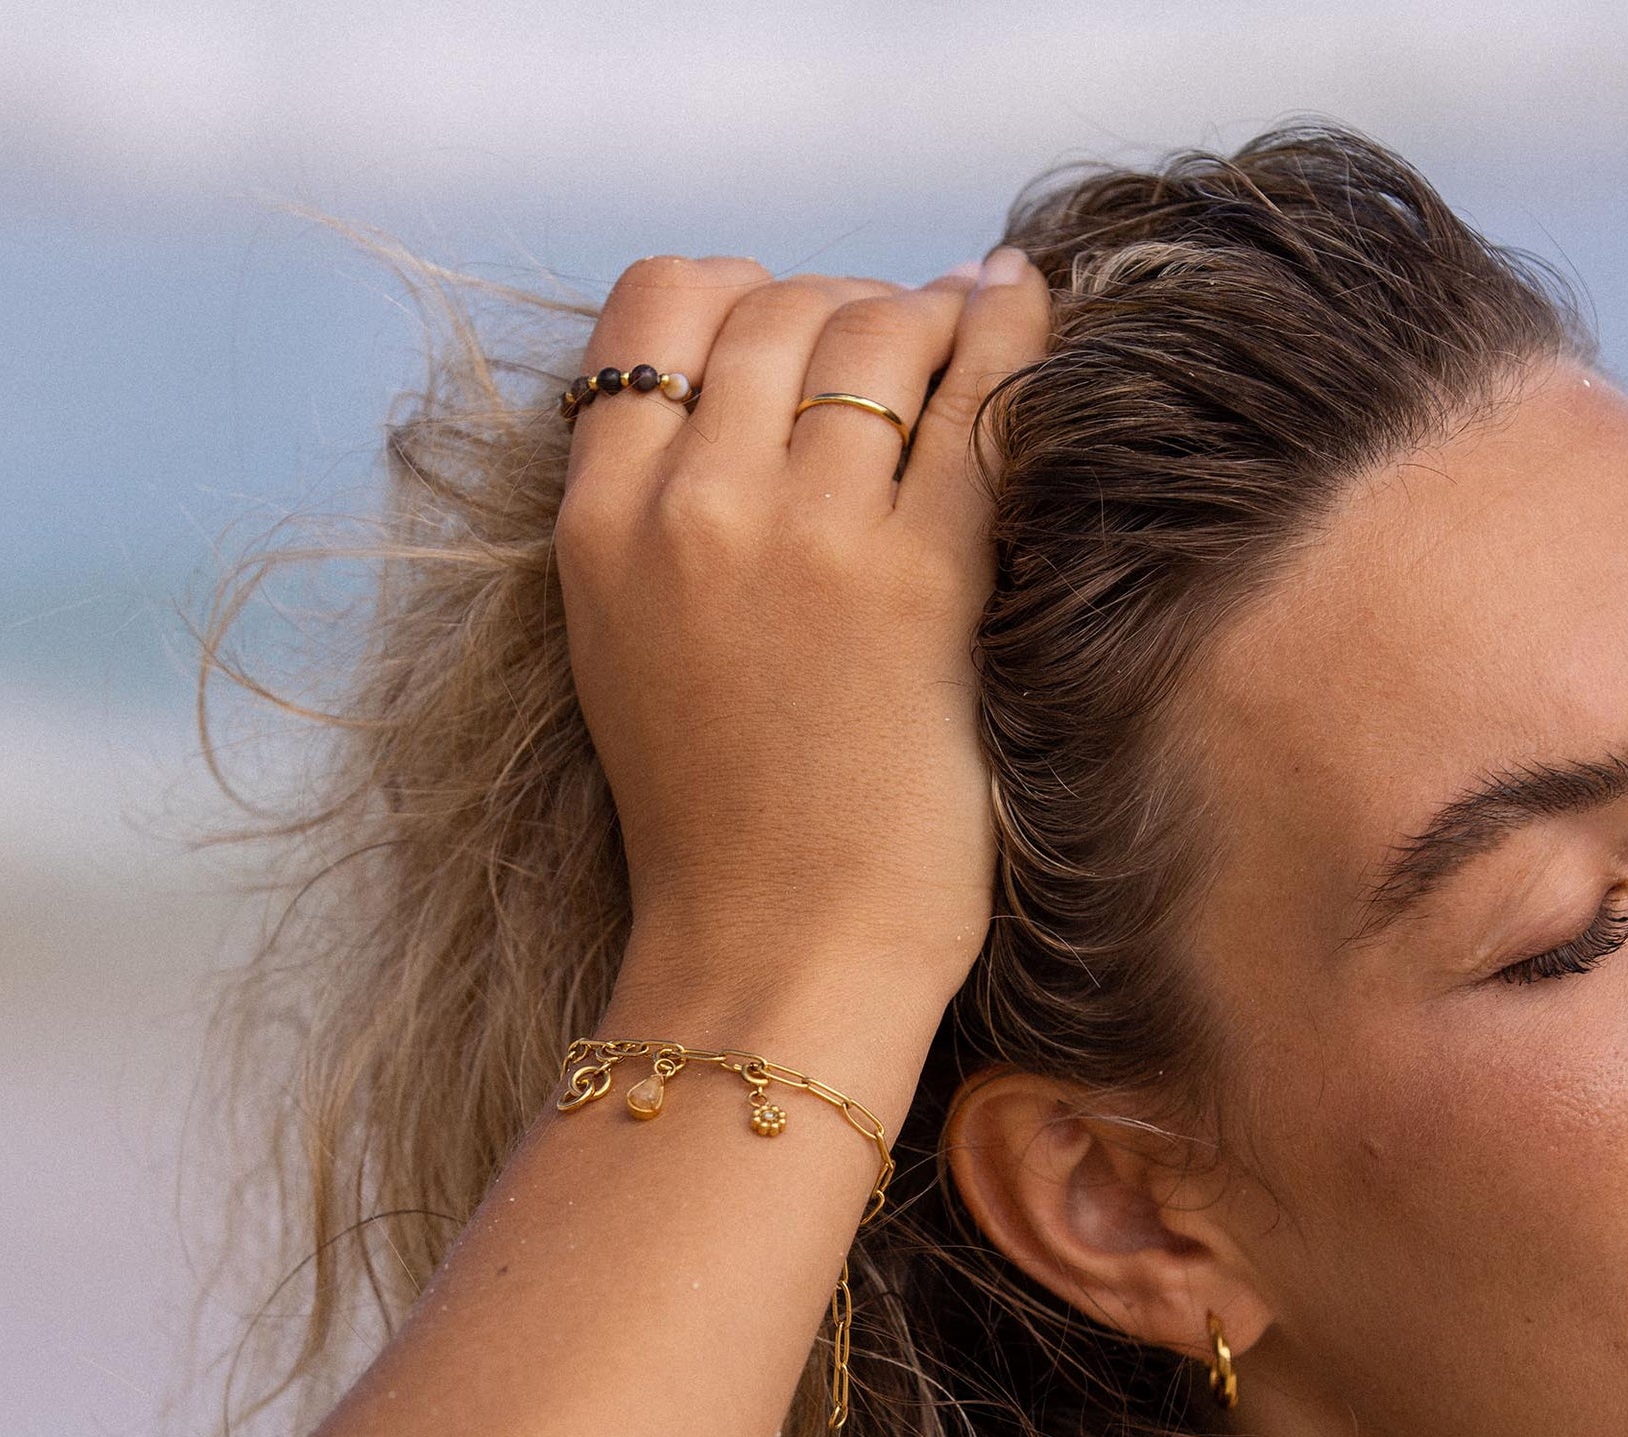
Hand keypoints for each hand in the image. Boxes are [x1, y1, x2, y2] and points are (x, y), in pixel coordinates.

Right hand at [552, 247, 1050, 1004]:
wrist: (772, 952)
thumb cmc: (714, 823)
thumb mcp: (628, 647)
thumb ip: (658, 516)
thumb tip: (758, 395)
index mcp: (599, 524)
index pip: (652, 305)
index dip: (735, 292)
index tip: (791, 333)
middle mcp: (691, 508)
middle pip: (777, 305)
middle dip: (847, 307)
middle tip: (899, 347)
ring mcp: (806, 539)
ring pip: (877, 331)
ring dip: (929, 318)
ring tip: (962, 343)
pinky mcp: (921, 584)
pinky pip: (979, 405)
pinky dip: (1012, 333)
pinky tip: (1028, 308)